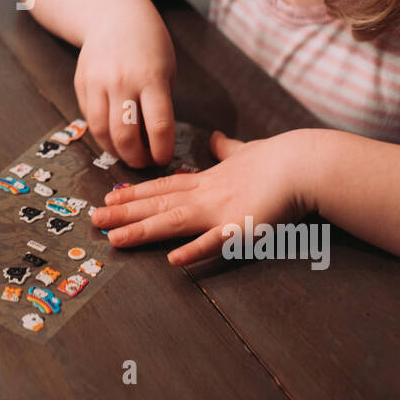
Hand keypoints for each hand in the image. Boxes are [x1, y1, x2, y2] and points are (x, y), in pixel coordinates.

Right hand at [73, 1, 175, 167]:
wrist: (114, 15)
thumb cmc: (149, 44)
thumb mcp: (166, 69)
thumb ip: (161, 103)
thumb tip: (155, 141)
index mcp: (151, 78)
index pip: (158, 126)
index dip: (162, 151)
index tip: (164, 158)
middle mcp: (122, 82)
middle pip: (126, 136)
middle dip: (136, 158)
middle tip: (144, 163)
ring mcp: (97, 83)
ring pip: (102, 132)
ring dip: (116, 151)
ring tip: (127, 154)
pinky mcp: (81, 84)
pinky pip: (90, 119)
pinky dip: (101, 134)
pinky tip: (112, 136)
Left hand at [91, 130, 316, 264]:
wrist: (305, 162)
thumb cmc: (280, 158)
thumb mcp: (246, 150)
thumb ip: (227, 149)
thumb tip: (216, 138)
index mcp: (208, 180)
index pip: (163, 187)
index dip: (135, 193)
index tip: (110, 198)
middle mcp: (206, 194)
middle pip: (157, 204)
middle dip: (124, 213)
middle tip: (94, 221)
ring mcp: (221, 211)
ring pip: (173, 222)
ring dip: (143, 231)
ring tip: (116, 240)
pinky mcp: (242, 228)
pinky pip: (215, 242)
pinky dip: (194, 251)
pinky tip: (174, 261)